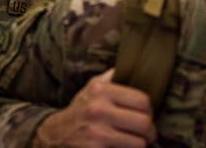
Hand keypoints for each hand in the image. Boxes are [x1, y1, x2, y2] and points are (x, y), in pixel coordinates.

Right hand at [32, 69, 155, 147]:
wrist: (56, 133)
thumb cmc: (80, 110)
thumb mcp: (92, 87)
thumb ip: (112, 77)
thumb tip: (133, 66)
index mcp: (101, 91)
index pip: (143, 101)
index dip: (149, 110)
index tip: (145, 115)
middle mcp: (99, 110)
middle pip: (144, 123)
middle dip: (149, 131)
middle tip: (146, 132)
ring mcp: (97, 133)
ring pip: (139, 143)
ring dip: (140, 144)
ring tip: (135, 141)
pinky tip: (122, 146)